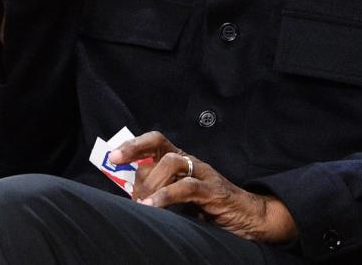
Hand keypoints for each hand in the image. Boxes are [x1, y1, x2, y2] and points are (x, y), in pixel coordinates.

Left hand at [109, 131, 298, 243]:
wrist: (248, 218)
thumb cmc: (210, 208)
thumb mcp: (180, 197)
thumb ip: (159, 189)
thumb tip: (130, 191)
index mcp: (182, 161)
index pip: (156, 142)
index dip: (134, 145)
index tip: (113, 156)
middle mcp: (191, 162)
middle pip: (161, 149)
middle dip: (137, 160)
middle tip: (123, 177)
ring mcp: (203, 174)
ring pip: (172, 163)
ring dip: (151, 182)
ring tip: (141, 202)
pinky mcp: (213, 191)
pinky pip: (186, 187)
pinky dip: (165, 197)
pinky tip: (152, 206)